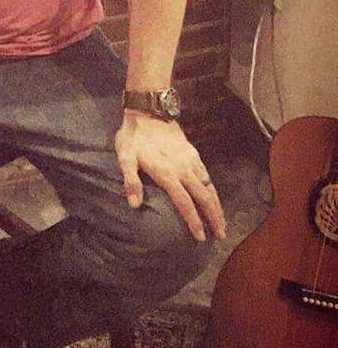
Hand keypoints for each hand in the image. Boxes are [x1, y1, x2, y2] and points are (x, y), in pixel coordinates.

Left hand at [115, 111, 226, 241]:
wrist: (149, 110)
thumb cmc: (134, 136)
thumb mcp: (125, 157)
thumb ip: (131, 181)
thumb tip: (134, 205)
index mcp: (167, 173)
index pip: (184, 203)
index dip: (194, 221)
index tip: (201, 237)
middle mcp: (183, 169)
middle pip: (203, 198)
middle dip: (214, 218)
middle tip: (221, 235)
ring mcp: (191, 160)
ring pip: (209, 187)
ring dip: (217, 205)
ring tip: (222, 221)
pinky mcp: (193, 153)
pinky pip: (207, 175)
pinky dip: (213, 189)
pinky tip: (213, 196)